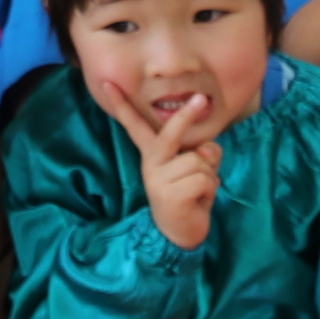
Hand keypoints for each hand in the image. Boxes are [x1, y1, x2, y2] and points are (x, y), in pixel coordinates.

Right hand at [92, 74, 221, 252]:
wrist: (179, 235)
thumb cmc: (189, 195)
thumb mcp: (197, 169)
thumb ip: (203, 153)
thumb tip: (209, 148)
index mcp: (153, 154)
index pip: (135, 127)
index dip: (122, 105)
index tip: (108, 83)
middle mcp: (151, 164)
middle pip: (170, 133)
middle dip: (186, 116)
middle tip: (200, 98)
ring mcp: (159, 180)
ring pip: (200, 161)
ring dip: (210, 175)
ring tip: (199, 190)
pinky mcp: (171, 195)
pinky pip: (205, 179)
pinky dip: (211, 189)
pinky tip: (199, 201)